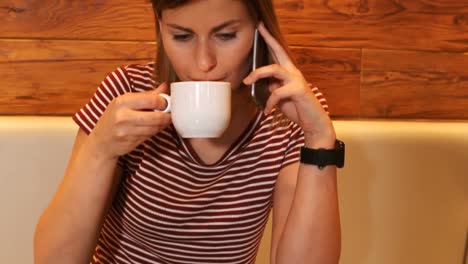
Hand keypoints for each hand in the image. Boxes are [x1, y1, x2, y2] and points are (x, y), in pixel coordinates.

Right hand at [87, 83, 171, 159]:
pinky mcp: (130, 142)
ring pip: (154, 128)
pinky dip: (155, 132)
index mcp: (122, 101)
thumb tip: (164, 86)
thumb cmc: (114, 118)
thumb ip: (146, 95)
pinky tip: (152, 128)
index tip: (167, 103)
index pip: (152, 100)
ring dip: (162, 125)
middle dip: (166, 116)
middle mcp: (123, 116)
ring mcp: (126, 130)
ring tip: (162, 121)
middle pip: (156, 117)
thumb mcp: (126, 102)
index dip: (164, 102)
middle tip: (169, 114)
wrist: (101, 141)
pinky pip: (149, 136)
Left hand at [243, 23, 334, 145]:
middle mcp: (294, 72)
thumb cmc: (296, 108)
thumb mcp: (280, 96)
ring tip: (247, 81)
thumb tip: (265, 83)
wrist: (312, 122)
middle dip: (268, 40)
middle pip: (278, 52)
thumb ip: (273, 87)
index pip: (278, 52)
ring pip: (274, 69)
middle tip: (258, 28)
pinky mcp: (299, 90)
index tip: (261, 26)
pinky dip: (269, 102)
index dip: (270, 39)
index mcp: (289, 72)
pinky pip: (277, 93)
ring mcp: (297, 80)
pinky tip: (267, 111)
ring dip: (258, 73)